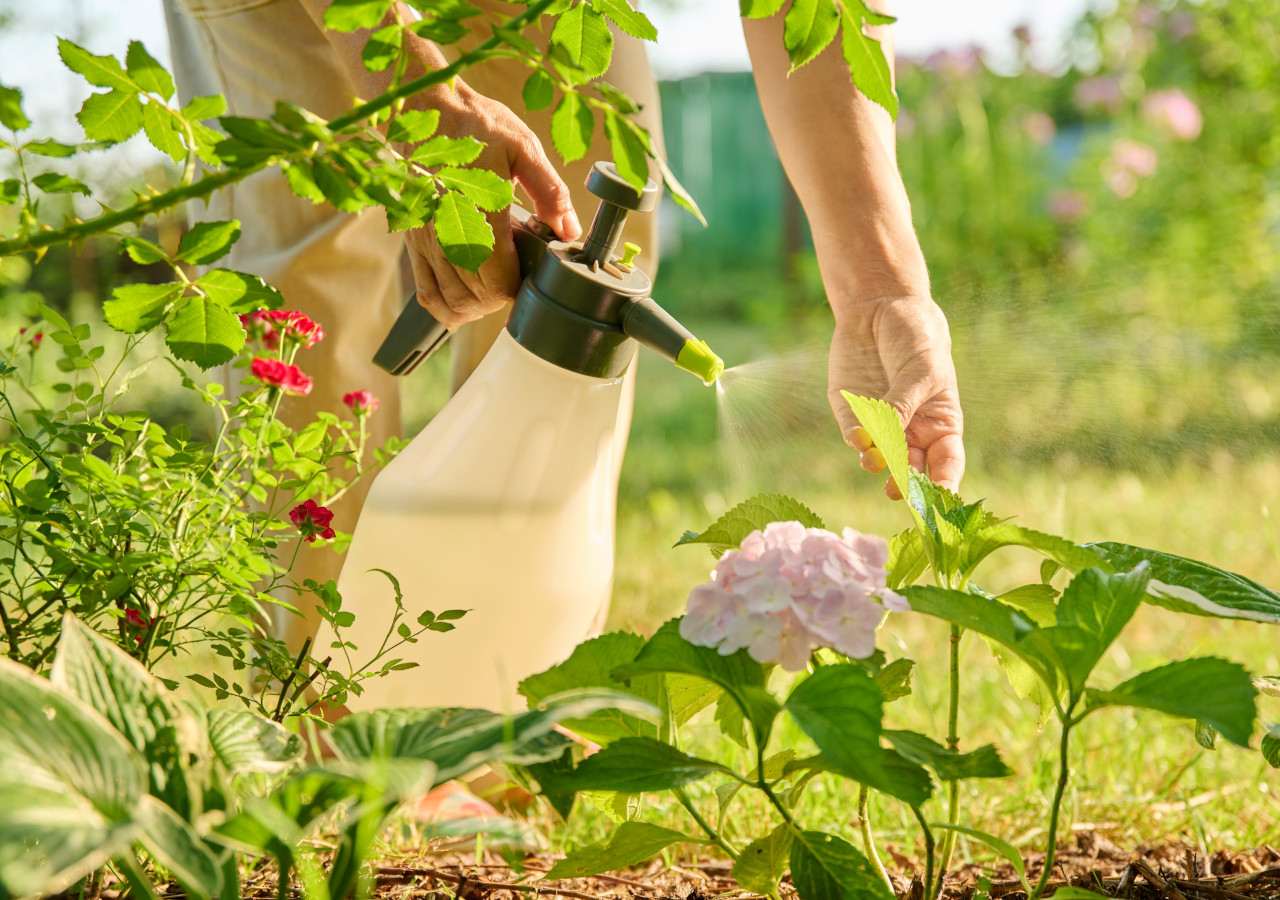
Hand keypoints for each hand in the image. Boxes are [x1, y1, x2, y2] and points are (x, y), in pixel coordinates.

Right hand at [401, 85, 580, 329]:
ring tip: (494, 289)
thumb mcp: (523, 147)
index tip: (530, 274)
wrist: (423, 108)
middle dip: (500, 298)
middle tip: (518, 279)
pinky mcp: (413, 239)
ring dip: (476, 306)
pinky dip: (444, 305)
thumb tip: (569, 230)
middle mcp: (447, 232)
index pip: (498, 280)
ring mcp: (426, 239)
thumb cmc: (475, 124)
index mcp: (479, 211)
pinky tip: (462, 303)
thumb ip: (550, 191)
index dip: (518, 289)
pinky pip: (424, 289)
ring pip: (450, 299)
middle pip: (475, 296)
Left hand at [827, 296, 964, 498]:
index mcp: (939, 424)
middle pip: (909, 468)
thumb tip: (888, 439)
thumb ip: (905, 404)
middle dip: (903, 482)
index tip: (939, 498)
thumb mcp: (922, 369)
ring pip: (878, 456)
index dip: (944, 483)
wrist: (881, 308)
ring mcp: (879, 424)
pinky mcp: (851, 413)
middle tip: (896, 490)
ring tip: (874, 461)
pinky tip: (859, 438)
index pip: (946, 463)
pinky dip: (856, 439)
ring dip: (877, 462)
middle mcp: (909, 431)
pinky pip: (853, 434)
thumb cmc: (917, 339)